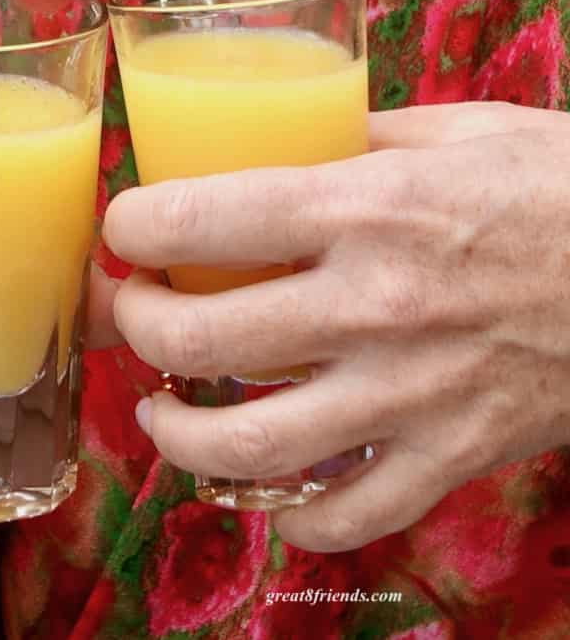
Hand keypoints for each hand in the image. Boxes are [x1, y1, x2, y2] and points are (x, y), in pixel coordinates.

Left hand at [103, 101, 569, 551]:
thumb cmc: (565, 186)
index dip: (132, 227)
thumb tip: (274, 142)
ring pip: (251, 446)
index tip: (123, 229)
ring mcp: (415, 392)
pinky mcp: (455, 454)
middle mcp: (377, 304)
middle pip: (200, 340)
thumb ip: (353, 140)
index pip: (198, 221)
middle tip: (129, 312)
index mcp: (369, 207)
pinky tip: (265, 491)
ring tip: (159, 414)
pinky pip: (349, 514)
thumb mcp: (457, 132)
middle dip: (135, 328)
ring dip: (177, 436)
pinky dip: (291, 515)